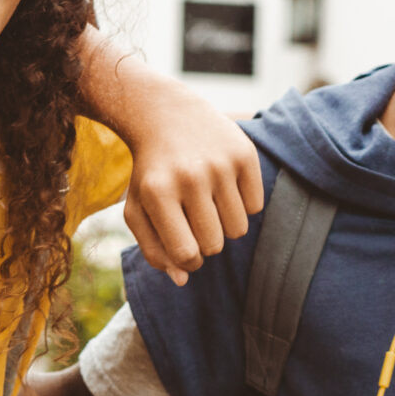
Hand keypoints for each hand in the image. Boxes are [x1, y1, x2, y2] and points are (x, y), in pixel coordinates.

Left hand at [119, 89, 262, 285]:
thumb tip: (183, 280)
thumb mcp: (138, 209)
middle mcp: (189, 176)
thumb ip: (154, 250)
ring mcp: (219, 164)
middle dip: (207, 241)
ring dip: (226, 225)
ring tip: (209, 202)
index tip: (185, 248)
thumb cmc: (151, 172)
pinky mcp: (244, 153)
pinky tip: (224, 184)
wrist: (166, 115)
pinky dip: (243, 204)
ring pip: (239, 230)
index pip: (186, 255)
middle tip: (195, 218)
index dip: (188, 262)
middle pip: (214, 246)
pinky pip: (256, 207)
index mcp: (157, 193)